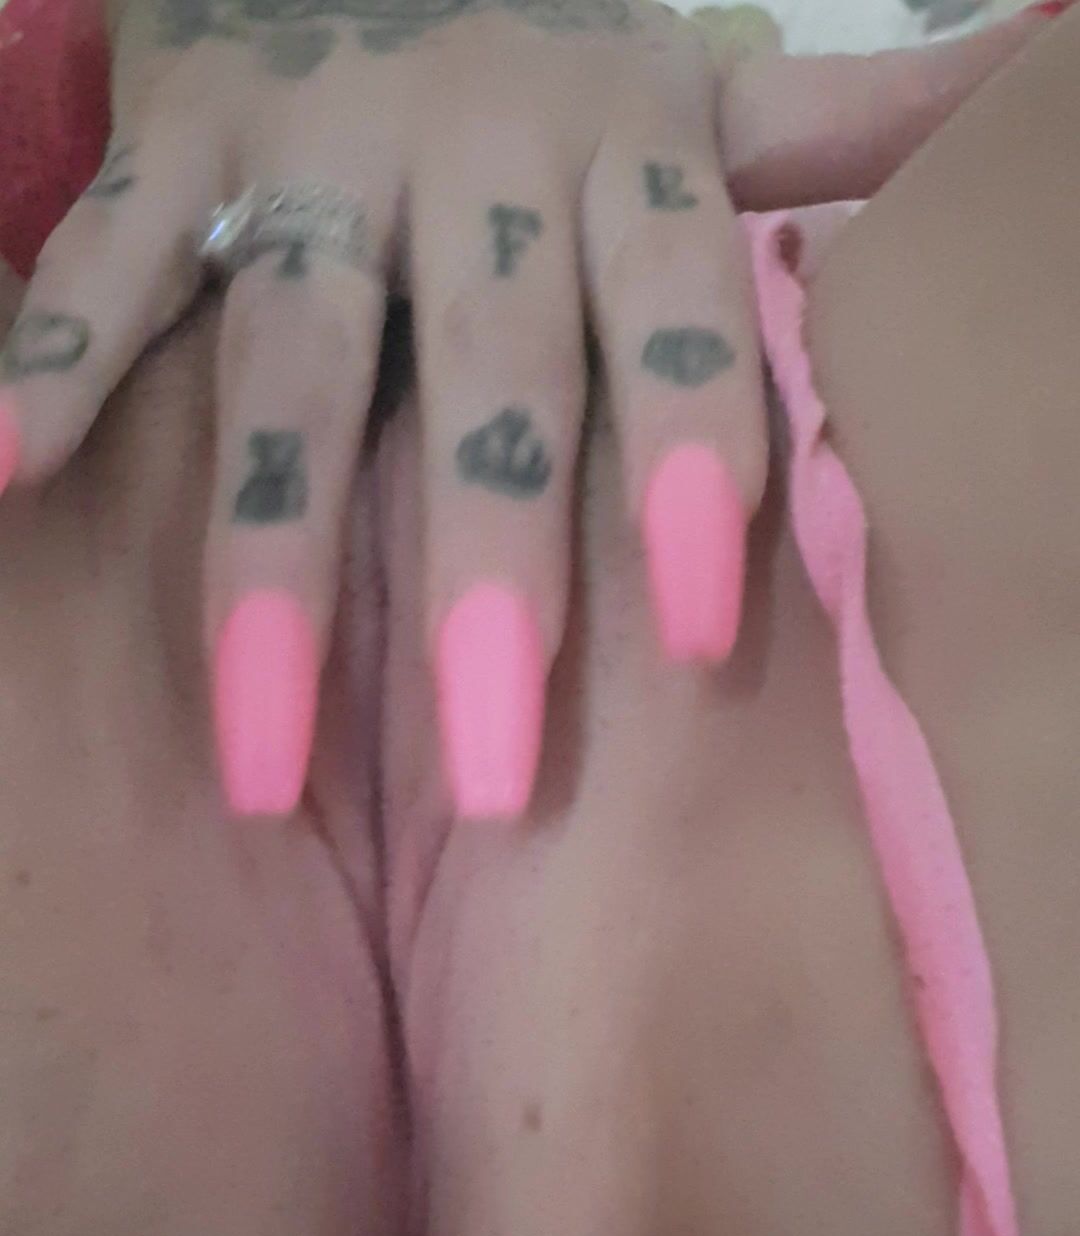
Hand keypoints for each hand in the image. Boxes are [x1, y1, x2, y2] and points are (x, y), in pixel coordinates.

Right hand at [0, 0, 1058, 818]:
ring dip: (272, 554)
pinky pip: (116, 254)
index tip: (703, 629)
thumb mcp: (694, 92)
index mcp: (622, 148)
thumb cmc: (556, 60)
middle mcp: (474, 145)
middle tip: (490, 780)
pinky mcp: (177, 125)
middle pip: (487, 377)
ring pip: (294, 360)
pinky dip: (62, 358)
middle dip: (489, 571)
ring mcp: (314, 138)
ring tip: (263, 748)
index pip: (673, 315)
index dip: (690, 460)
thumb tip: (1031, 97)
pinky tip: (14, 471)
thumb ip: (822, 142)